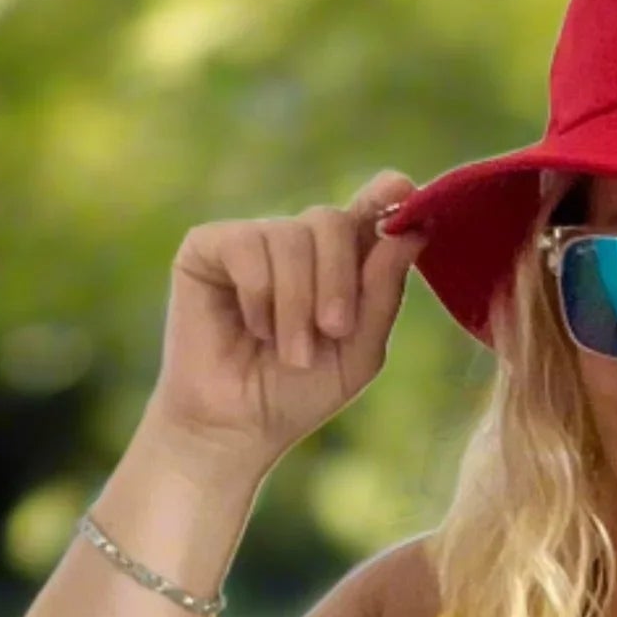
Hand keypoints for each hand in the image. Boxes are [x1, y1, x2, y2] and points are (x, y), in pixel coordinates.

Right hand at [150, 168, 428, 459]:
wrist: (238, 427)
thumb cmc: (299, 393)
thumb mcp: (360, 351)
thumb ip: (385, 292)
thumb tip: (410, 231)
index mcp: (337, 263)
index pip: (364, 213)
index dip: (383, 195)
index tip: (404, 189)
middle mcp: (295, 242)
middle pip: (331, 220)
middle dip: (339, 279)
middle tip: (334, 331)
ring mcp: (251, 240)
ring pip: (291, 236)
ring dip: (297, 303)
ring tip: (290, 352)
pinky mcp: (207, 246)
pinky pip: (247, 246)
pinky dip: (259, 294)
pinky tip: (252, 328)